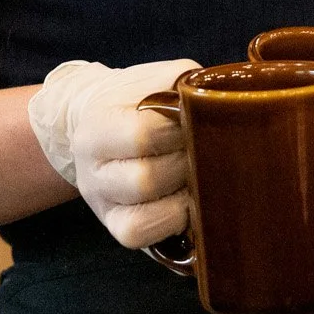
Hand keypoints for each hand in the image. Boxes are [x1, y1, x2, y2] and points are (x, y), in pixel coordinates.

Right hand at [26, 57, 198, 248]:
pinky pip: (139, 235)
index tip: (202, 122)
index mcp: (98, 121)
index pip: (142, 135)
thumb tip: (223, 104)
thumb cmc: (138, 98)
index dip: (182, 132)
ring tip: (202, 176)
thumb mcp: (156, 78)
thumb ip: (184, 85)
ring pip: (143, 214)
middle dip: (187, 167)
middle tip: (209, 152)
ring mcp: (99, 198)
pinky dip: (171, 223)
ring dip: (183, 197)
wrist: (96, 120)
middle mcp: (90, 164)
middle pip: (145, 180)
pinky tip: (187, 203)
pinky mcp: (112, 223)